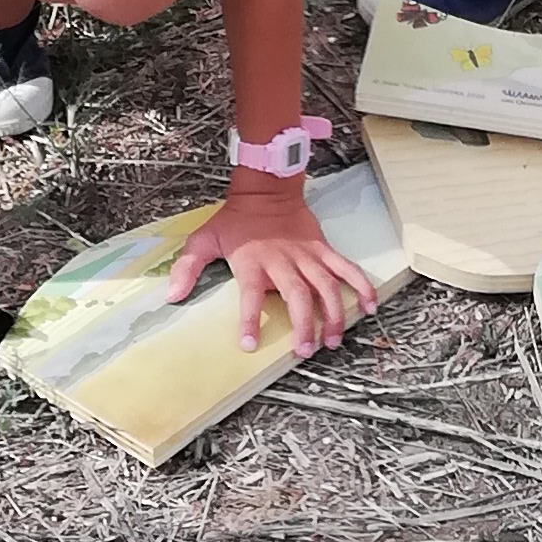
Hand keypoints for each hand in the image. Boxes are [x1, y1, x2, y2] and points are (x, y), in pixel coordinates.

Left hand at [163, 176, 378, 356]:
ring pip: (326, 286)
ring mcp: (307, 256)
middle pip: (296, 295)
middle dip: (303, 323)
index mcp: (252, 262)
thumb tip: (172, 296)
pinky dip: (361, 286)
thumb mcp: (204, 240)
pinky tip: (369, 306)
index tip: (249, 344)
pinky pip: (346, 269)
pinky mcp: (323, 250)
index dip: (249, 319)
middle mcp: (282, 261)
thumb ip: (187, 267)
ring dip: (332, 314)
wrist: (266, 191)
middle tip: (305, 350)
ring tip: (333, 339)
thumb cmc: (235, 221)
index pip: (250, 295)